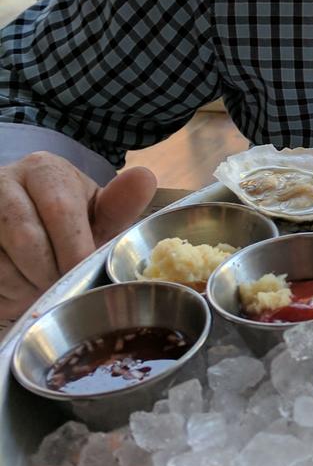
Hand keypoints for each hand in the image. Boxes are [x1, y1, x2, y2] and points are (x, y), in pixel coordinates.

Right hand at [0, 153, 155, 320]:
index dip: (74, 248)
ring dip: (24, 288)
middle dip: (49, 272)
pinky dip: (5, 295)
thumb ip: (119, 204)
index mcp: (43, 170)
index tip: (84, 270)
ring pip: (0, 264)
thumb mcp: (95, 212)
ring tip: (39, 286)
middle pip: (26, 239)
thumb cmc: (66, 222)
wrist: (19, 225)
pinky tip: (17, 288)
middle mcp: (3, 183)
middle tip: (62, 286)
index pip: (60, 209)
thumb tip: (145, 178)